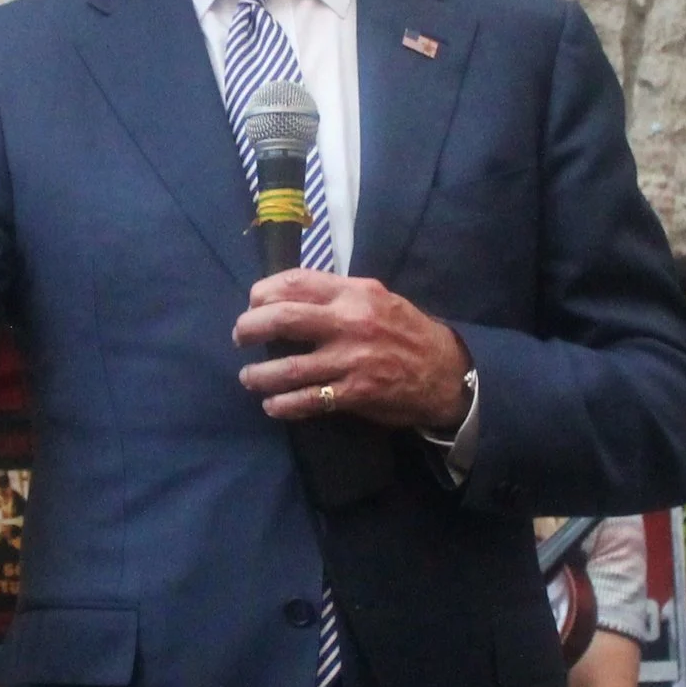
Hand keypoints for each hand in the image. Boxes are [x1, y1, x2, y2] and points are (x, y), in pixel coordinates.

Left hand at [231, 271, 471, 431]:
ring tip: (249, 377)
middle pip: (283, 318)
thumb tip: (288, 295)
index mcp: (354, 292)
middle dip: (251, 327)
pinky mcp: (355, 392)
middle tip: (240, 337)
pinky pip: (308, 400)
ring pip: (289, 367)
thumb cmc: (404, 332)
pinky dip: (283, 404)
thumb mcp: (377, 298)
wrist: (445, 372)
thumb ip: (337, 294)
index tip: (253, 302)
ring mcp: (352, 359)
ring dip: (259, 374)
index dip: (264, 291)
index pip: (296, 282)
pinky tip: (272, 405)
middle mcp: (350, 322)